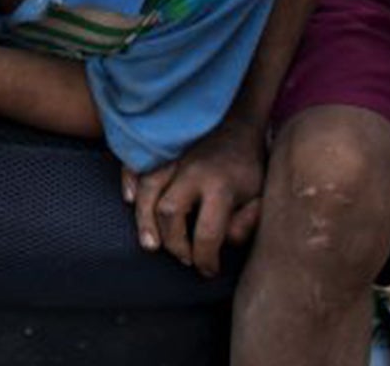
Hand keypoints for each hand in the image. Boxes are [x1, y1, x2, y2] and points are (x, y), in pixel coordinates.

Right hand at [124, 117, 267, 274]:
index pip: (208, 233)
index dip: (206, 258)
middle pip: (169, 212)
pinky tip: (130, 200)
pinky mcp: (162, 150)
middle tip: (184, 257)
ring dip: (146, 221)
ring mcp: (173, 158)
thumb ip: (246, 223)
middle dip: (173, 243)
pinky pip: (137, 165)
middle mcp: (192, 171)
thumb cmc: (249, 165)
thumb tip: (223, 242)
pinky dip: (130, 182)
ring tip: (151, 244)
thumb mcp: (260, 195)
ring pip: (149, 190)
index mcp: (220, 185)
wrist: (238, 121)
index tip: (209, 268)